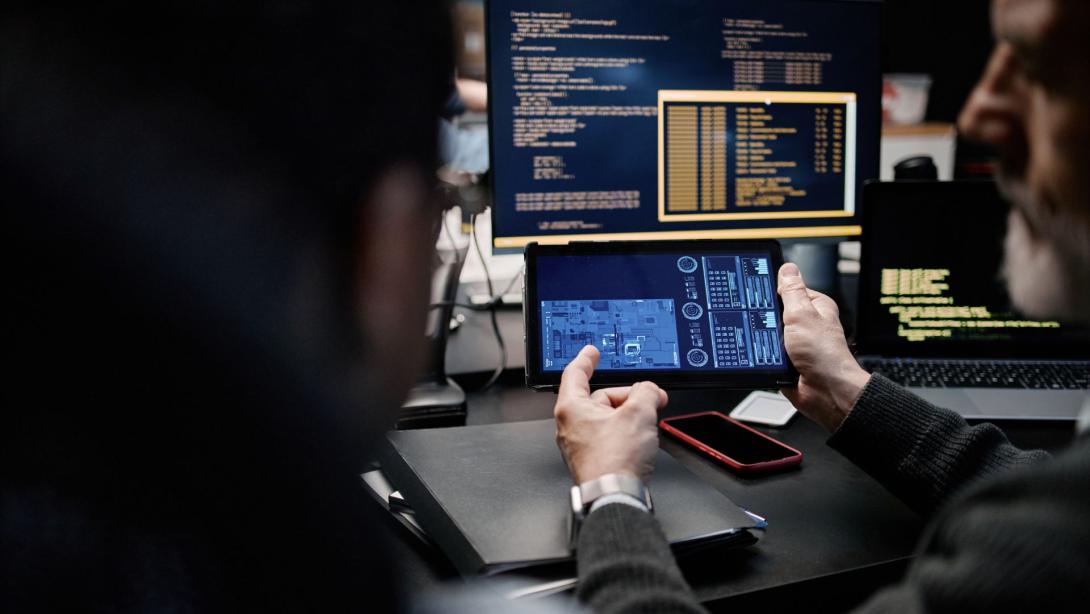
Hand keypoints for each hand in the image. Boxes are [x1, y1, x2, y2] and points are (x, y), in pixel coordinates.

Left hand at [554, 345, 668, 484]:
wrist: (615, 496)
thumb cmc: (615, 460)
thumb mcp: (638, 413)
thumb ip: (646, 393)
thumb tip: (650, 391)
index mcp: (572, 408)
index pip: (575, 374)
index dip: (586, 359)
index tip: (591, 352)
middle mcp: (571, 425)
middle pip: (601, 397)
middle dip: (627, 396)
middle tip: (650, 398)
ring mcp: (581, 444)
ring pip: (608, 418)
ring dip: (630, 415)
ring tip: (649, 422)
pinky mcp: (593, 459)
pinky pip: (610, 435)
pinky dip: (626, 432)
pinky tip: (641, 439)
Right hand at [778, 263, 870, 431]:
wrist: (825, 393)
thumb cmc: (824, 356)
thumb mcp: (803, 315)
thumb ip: (792, 291)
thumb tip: (788, 269)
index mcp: (815, 306)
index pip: (788, 288)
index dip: (773, 289)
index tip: (760, 292)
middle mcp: (806, 323)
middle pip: (774, 311)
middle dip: (766, 318)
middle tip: (768, 323)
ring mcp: (795, 342)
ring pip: (768, 332)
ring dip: (765, 339)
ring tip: (772, 343)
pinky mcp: (786, 360)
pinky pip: (766, 351)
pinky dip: (764, 354)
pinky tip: (767, 356)